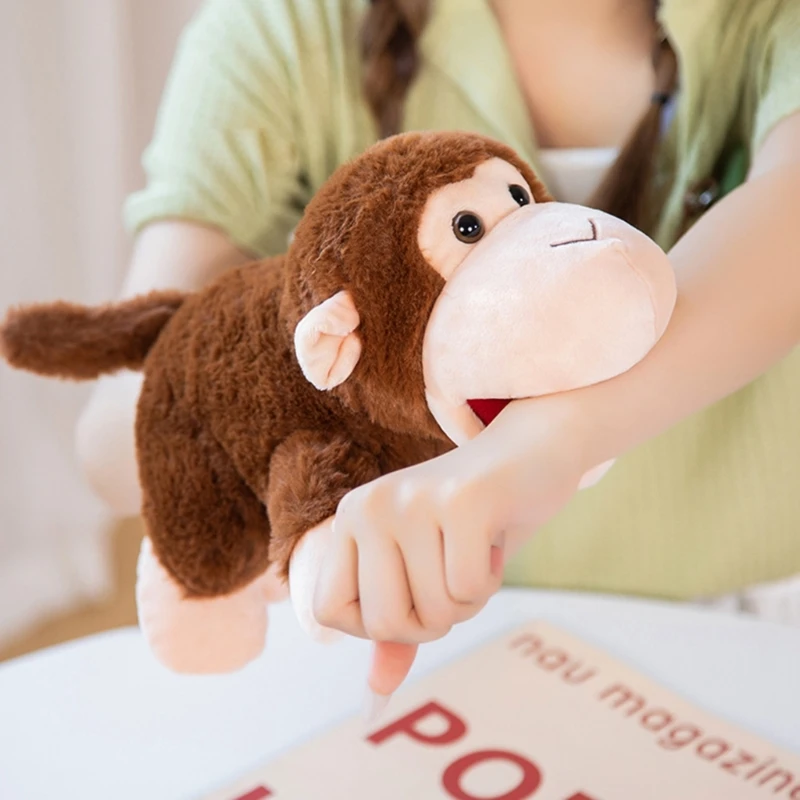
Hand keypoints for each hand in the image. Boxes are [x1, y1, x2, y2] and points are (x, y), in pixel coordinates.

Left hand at [303, 396, 588, 696]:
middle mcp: (370, 505)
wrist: (529, 452)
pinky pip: (467, 589)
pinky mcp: (461, 500)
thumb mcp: (426, 572)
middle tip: (452, 574)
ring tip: (474, 551)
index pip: (329, 611)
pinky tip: (492, 540)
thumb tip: (377, 691)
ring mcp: (413, 500)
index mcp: (350, 518)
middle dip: (432, 620)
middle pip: (384, 621)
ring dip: (467, 600)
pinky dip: (489, 582)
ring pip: (434, 611)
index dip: (378, 624)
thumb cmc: (472, 521)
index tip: (413, 592)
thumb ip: (398, 625)